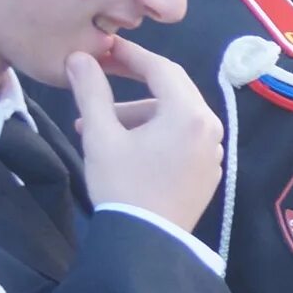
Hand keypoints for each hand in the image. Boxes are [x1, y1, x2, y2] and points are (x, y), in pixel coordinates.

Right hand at [68, 38, 223, 231]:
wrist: (146, 242)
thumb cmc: (122, 186)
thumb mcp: (101, 136)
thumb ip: (91, 90)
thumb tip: (80, 57)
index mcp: (189, 114)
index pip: (161, 68)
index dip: (130, 55)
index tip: (104, 50)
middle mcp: (209, 128)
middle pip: (171, 90)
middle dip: (131, 85)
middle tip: (99, 81)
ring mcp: (212, 151)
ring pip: (173, 116)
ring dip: (137, 115)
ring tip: (97, 128)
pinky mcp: (207, 171)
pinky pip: (182, 138)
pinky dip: (154, 134)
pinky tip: (123, 147)